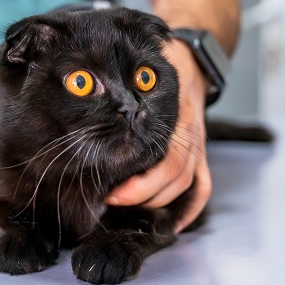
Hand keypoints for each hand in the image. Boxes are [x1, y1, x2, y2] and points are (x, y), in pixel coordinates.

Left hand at [106, 41, 211, 232]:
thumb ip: (122, 88)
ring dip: (158, 202)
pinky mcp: (200, 154)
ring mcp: (198, 146)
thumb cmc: (160, 67)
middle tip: (111, 199)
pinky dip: (189, 209)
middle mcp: (189, 136)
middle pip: (174, 177)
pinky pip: (201, 187)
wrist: (192, 59)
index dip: (139, 184)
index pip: (165, 161)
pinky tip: (171, 225)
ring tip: (128, 206)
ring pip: (185, 184)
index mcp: (175, 119)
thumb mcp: (142, 73)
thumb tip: (84, 91)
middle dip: (142, 195)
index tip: (111, 192)